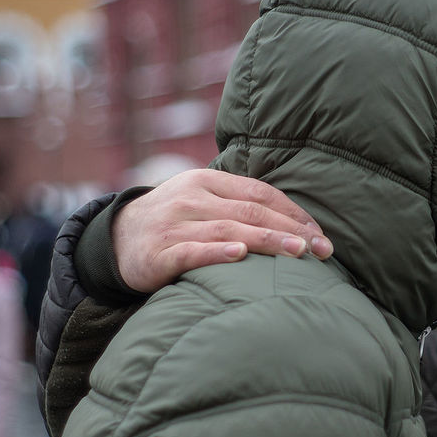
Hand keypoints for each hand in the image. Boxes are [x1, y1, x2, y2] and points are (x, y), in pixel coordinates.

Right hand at [114, 169, 334, 293]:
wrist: (115, 238)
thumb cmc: (173, 221)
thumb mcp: (201, 199)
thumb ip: (237, 203)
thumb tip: (293, 220)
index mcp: (207, 181)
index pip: (260, 192)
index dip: (293, 212)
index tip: (320, 234)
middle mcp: (192, 198)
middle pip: (250, 211)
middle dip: (290, 229)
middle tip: (321, 249)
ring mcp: (175, 225)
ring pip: (228, 229)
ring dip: (266, 241)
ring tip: (297, 253)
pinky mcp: (159, 253)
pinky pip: (192, 252)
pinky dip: (217, 253)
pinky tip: (240, 256)